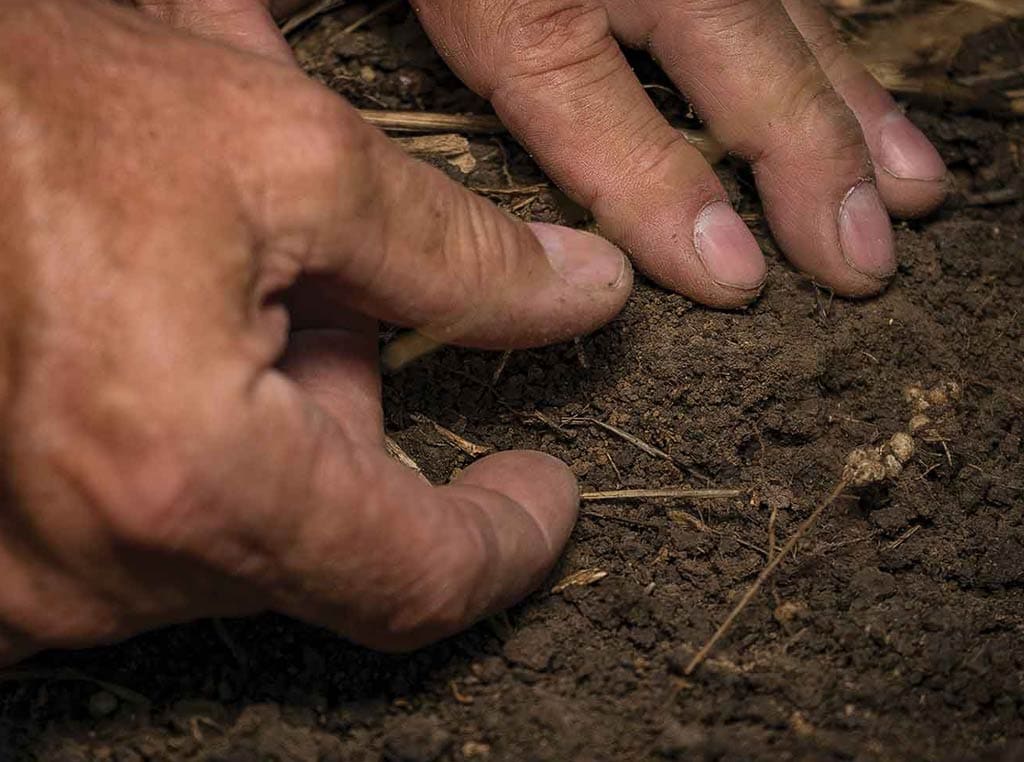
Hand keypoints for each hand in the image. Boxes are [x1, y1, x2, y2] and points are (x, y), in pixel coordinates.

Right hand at [0, 0, 629, 662]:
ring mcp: (32, 577)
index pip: (419, 578)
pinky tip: (164, 335)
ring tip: (221, 282)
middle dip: (351, 405)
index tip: (541, 492)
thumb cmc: (32, 117)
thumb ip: (457, 250)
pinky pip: (151, 521)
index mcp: (193, 479)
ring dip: (264, 404)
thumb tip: (580, 292)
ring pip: (239, 517)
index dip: (506, 539)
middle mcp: (100, 563)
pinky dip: (194, 439)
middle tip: (316, 288)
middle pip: (324, 527)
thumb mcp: (290, 155)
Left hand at [134, 0, 947, 306]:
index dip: (655, 180)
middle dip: (794, 149)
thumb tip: (237, 56)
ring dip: (844, 95)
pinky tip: (869, 83)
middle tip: (856, 258)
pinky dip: (831, 26)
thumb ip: (265, 12)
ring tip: (905, 189)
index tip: (727, 276)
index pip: (576, 74)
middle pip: (715, 35)